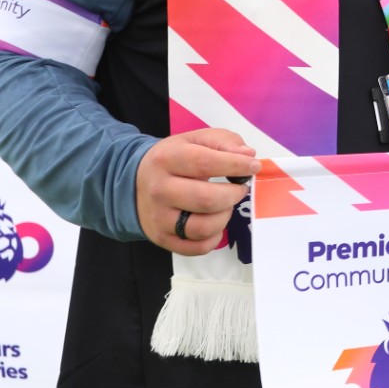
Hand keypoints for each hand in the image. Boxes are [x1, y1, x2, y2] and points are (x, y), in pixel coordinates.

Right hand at [135, 128, 259, 254]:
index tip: (253, 166)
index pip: (205, 163)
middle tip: (239, 188)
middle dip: (234, 194)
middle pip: (207, 200)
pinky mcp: (163, 238)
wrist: (134, 183)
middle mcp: (159, 190)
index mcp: (167, 159)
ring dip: (225, 216)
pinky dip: (215, 237)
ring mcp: (159, 218)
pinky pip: (198, 248)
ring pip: (203, 227)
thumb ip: (224, 141)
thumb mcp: (195, 139)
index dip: (236, 165)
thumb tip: (248, 154)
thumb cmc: (174, 160)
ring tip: (225, 204)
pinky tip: (215, 222)